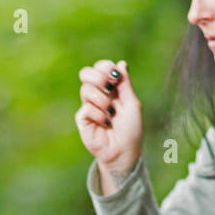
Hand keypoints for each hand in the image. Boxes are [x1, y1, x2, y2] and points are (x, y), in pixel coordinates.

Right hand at [75, 59, 142, 184]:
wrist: (124, 151)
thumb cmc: (131, 130)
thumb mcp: (132, 103)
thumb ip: (125, 84)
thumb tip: (121, 63)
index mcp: (110, 88)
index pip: (100, 67)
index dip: (105, 67)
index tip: (115, 77)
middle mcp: (97, 95)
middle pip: (86, 73)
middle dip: (98, 77)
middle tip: (110, 88)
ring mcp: (88, 106)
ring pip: (86, 89)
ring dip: (102, 100)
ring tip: (110, 113)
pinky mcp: (82, 119)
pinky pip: (86, 108)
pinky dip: (99, 115)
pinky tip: (105, 123)